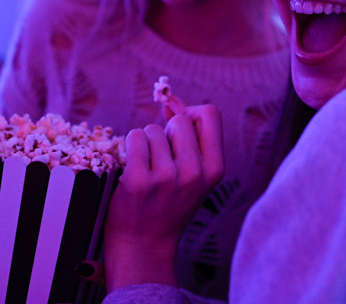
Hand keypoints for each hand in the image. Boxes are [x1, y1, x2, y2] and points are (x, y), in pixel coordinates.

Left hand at [103, 104, 223, 291]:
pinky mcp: (139, 180)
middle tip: (161, 158)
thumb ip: (189, 136)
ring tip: (147, 170)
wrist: (144, 246)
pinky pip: (134, 138)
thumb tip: (171, 99)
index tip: (178, 127)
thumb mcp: (193, 173)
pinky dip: (130, 148)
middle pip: (180, 120)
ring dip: (145, 143)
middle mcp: (195, 173)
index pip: (211, 113)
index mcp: (215, 169)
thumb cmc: (168, 204)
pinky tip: (133, 171)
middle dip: (166, 132)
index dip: (192, 112)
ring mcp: (167, 178)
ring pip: (152, 129)